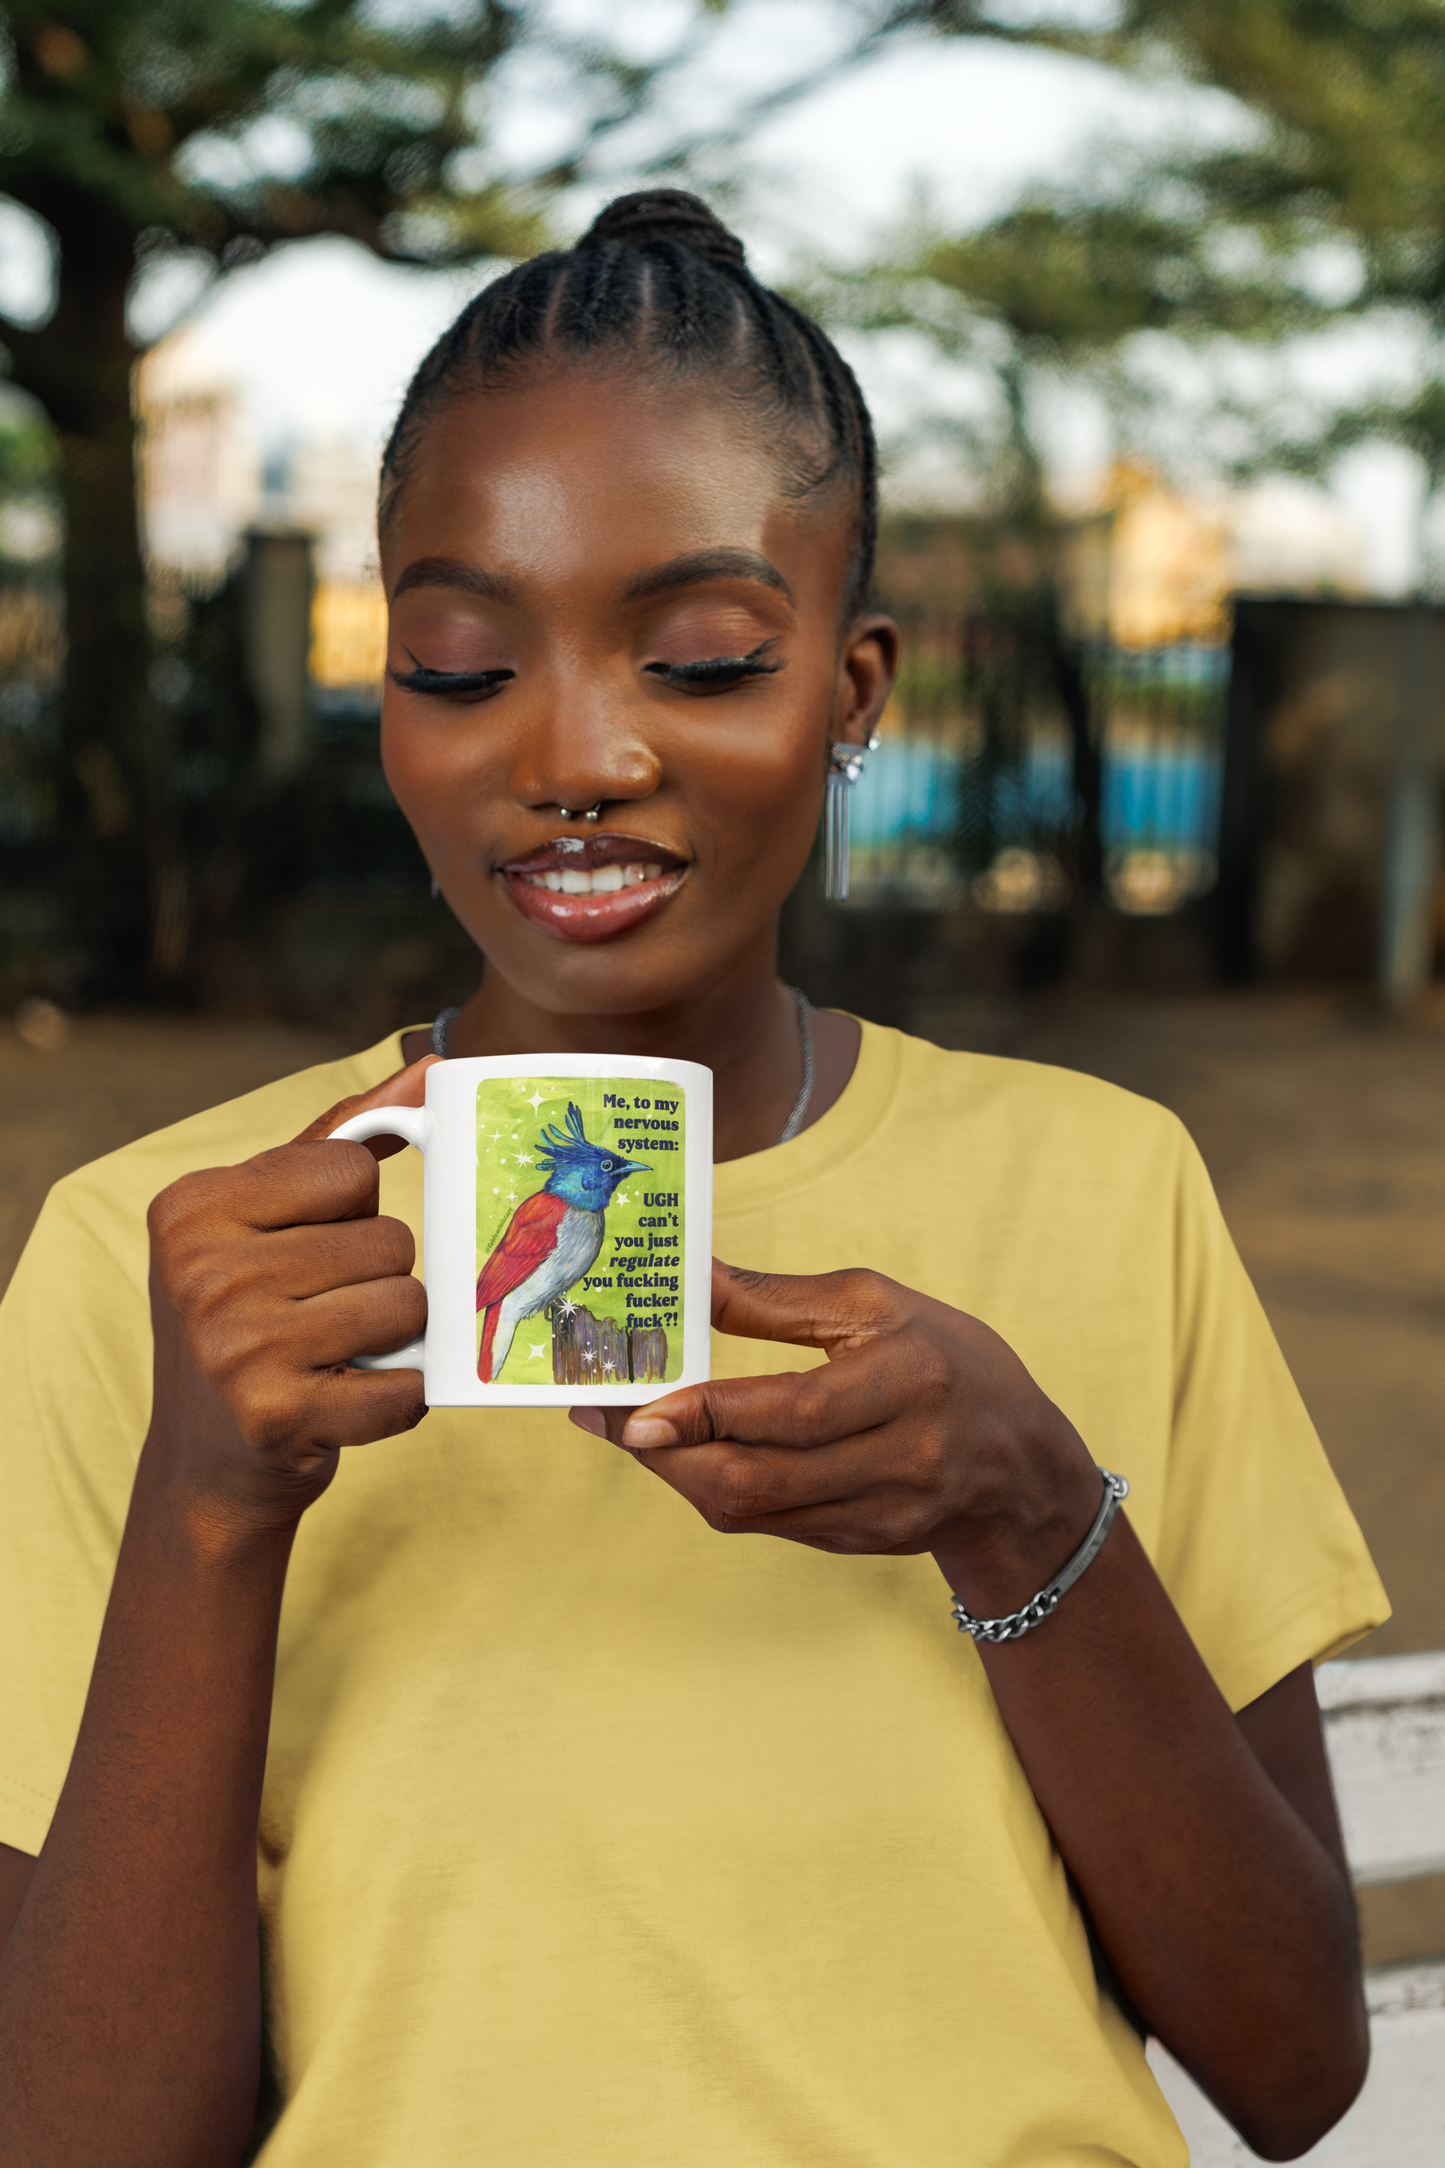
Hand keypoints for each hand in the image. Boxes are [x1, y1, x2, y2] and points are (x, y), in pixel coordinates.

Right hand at [142, 1058, 437, 1535]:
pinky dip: (399, 1398)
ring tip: (339, 1353)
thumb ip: (344, 1136)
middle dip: (378, 1279)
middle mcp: (201, 1271)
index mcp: (191, 1206)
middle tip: (322, 1315)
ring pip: (407, 1305)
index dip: (352, 1212)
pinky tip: (350, 1400)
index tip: (305, 1251)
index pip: (352, 1169)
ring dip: (397, 1338)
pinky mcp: (275, 1417)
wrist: (206, 1463)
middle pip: (388, 1240)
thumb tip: (432, 1066)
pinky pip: (404, 1387)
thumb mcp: (265, 1218)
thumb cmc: (252, 1318)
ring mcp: (235, 1348)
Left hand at [571, 1261, 1102, 1607]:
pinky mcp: (863, 1545)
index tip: (638, 1406)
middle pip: (761, 1479)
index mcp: (911, 1383)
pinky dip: (719, 1490)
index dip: (708, 1414)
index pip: (793, 1413)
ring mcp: (884, 1514)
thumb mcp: (876, 1306)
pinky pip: (771, 1525)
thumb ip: (775, 1300)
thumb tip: (688, 1277)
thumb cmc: (945, 1361)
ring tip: (633, 1431)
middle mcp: (903, 1459)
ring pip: (755, 1512)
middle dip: (671, 1454)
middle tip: (610, 1417)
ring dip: (682, 1474)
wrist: (1019, 1467)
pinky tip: (688, 1456)